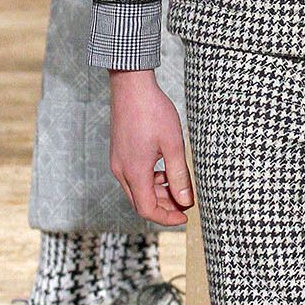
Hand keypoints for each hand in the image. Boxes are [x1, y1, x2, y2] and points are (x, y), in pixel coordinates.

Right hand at [108, 69, 194, 226]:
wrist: (131, 87)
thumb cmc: (153, 112)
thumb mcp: (173, 145)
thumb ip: (179, 176)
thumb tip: (185, 201)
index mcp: (134, 172)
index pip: (147, 209)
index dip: (167, 218)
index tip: (184, 217)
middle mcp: (121, 171)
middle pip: (141, 202)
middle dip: (164, 207)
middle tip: (185, 203)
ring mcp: (118, 162)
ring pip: (137, 190)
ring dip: (157, 193)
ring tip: (178, 185)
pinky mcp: (119, 153)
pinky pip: (133, 177)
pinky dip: (150, 180)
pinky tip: (164, 169)